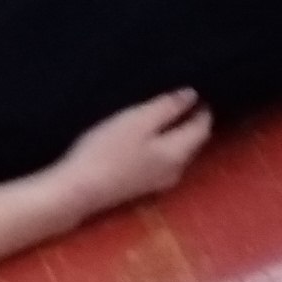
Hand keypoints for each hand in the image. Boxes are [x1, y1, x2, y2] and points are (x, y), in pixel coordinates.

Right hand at [54, 89, 210, 213]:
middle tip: (183, 98)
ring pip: (178, 153)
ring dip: (176, 133)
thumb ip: (167, 107)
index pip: (202, 129)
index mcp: (178, 153)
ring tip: (166, 112)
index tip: (199, 91)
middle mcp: (176, 171)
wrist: (78, 190)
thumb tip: (192, 95)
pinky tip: (148, 137)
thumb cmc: (108, 150)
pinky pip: (163, 160)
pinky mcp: (142, 186)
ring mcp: (158, 182)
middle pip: (193, 143)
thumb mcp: (138, 121)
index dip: (203, 110)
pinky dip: (163, 145)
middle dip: (191, 121)